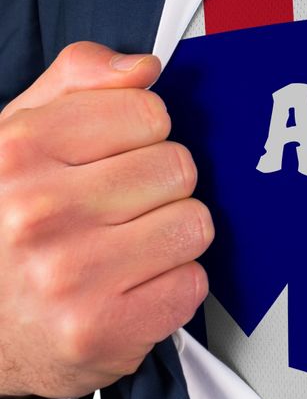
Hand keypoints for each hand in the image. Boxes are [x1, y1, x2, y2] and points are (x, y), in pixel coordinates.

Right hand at [0, 42, 212, 398]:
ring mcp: (71, 277)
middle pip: (178, 167)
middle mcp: (39, 214)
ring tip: (123, 250)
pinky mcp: (103, 331)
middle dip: (158, 186)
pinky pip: (193, 282)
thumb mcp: (19, 135)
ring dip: (170, 236)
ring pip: (195, 224)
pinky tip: (128, 288)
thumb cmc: (7, 223)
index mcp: (19, 153)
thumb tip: (144, 67)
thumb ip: (78, 82)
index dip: (142, 134)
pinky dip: (171, 287)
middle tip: (116, 210)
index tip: (114, 155)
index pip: (149, 112)